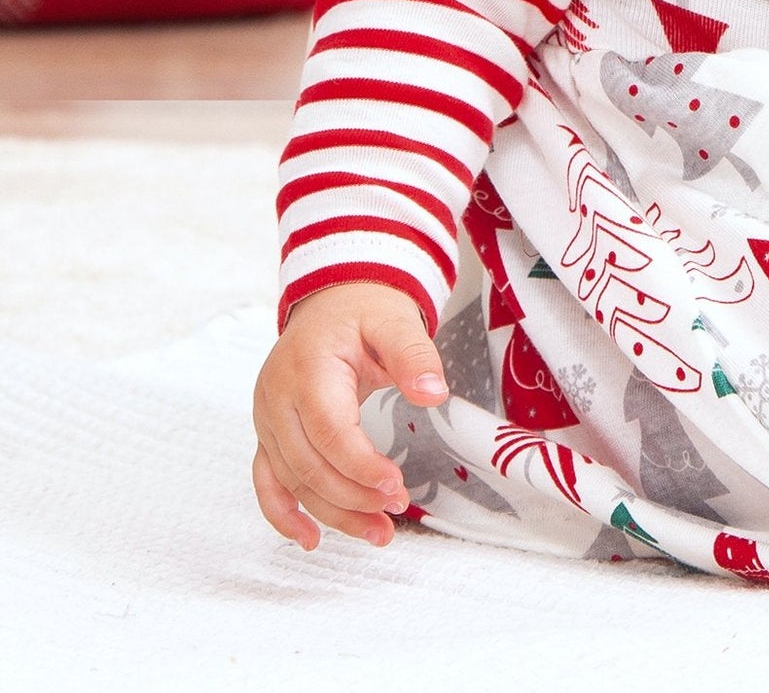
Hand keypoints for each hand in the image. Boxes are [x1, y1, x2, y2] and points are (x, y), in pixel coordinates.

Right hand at [251, 280, 449, 551]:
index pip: (330, 432)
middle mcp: (277, 398)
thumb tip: (434, 392)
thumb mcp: (395, 319)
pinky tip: (310, 538)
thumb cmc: (364, 309)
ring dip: (330, 512)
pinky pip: (267, 480)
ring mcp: (267, 417)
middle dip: (352, 496)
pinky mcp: (269, 431)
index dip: (360, 466)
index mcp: (308, 369)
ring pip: (291, 480)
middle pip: (308, 464)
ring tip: (376, 532)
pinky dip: (283, 513)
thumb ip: (415, 354)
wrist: (332, 298)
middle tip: (395, 509)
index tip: (396, 486)